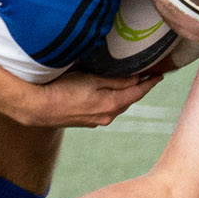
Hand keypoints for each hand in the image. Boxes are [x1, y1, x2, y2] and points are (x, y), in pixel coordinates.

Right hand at [12, 69, 160, 128]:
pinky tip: (108, 94)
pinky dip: (112, 100)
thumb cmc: (64, 89)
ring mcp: (96, 121)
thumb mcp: (92, 79)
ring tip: (130, 83)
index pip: (137, 92)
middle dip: (138, 89)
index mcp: (112, 105)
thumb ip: (115, 80)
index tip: (160, 75)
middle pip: (129, 100)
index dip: (150, 83)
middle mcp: (108, 116)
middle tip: (148, 76)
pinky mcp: (86, 121)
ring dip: (125, 95)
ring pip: (117, 105)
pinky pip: (106, 109)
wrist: (38, 109)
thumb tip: (137, 78)